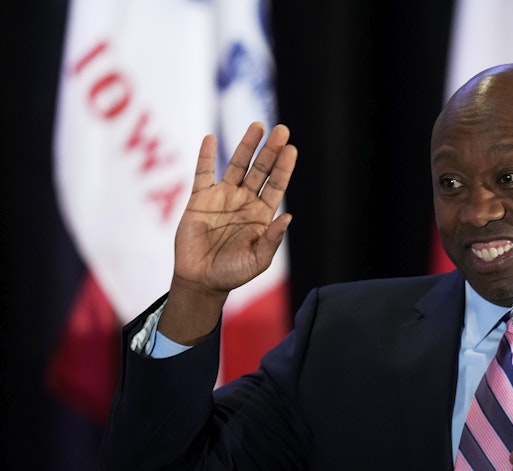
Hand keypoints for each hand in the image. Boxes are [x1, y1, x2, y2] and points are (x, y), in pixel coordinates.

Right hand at [160, 122, 296, 342]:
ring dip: (246, 146)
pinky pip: (203, 173)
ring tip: (257, 127)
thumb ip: (272, 239)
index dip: (283, 168)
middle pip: (260, 170)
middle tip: (281, 130)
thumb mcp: (258, 260)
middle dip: (270, 151)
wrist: (201, 280)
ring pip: (236, 166)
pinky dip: (206, 156)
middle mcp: (244, 202)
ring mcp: (222, 198)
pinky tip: (210, 139)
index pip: (276, 185)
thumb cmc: (232, 273)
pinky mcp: (199, 199)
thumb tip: (288, 217)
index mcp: (261, 215)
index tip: (291, 149)